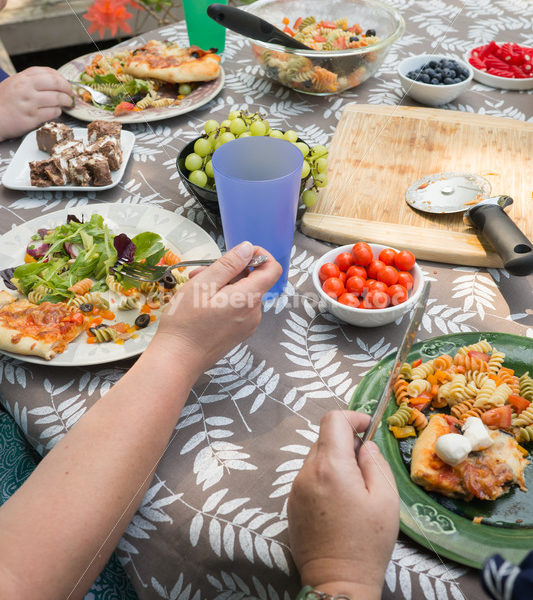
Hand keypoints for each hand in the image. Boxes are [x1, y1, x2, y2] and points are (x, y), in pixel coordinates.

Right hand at [0, 67, 73, 140]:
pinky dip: (58, 112)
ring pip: (57, 98)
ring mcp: (30, 103)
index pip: (48, 72)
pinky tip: (57, 112)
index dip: (61, 78)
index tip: (66, 83)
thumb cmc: (4, 102)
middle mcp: (26, 88)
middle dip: (68, 89)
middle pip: (56, 83)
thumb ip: (31, 81)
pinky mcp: (33, 117)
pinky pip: (53, 112)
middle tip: (71, 94)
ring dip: (66, 101)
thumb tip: (53, 81)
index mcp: (22, 78)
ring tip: (67, 103)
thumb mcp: (14, 84)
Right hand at [154, 241, 281, 378]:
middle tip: (199, 274)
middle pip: (252, 280)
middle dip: (228, 272)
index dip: (260, 255)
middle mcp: (254, 313)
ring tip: (194, 290)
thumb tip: (248, 248)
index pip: (272, 269)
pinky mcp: (238, 333)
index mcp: (248, 298)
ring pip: (241, 294)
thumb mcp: (203, 285)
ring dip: (221, 286)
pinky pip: (236, 308)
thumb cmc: (186, 323)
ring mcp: (247, 325)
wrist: (177, 361)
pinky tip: (200, 305)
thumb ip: (229, 264)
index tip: (239, 254)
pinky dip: (222, 301)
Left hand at [288, 411, 398, 599]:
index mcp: (331, 466)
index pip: (332, 420)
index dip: (352, 417)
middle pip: (324, 438)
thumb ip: (375, 463)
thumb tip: (365, 445)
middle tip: (365, 465)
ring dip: (334, 461)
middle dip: (345, 442)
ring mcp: (295, 488)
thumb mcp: (386, 499)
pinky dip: (323, 478)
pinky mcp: (291, 503)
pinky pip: (308, 477)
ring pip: (315, 458)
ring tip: (353, 489)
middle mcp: (307, 472)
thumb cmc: (367, 542)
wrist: (338, 581)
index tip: (367, 429)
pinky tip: (338, 502)